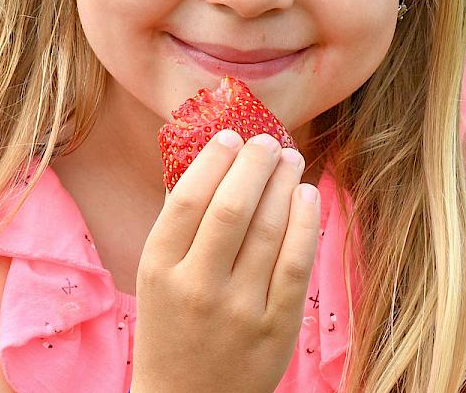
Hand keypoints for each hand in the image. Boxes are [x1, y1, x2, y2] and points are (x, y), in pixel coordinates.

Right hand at [130, 130, 320, 392]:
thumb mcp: (157, 278)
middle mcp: (197, 287)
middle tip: (268, 141)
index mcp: (159, 269)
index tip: (231, 136)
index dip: (214, 160)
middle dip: (255, 164)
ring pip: (269, 231)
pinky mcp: (275, 329)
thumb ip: (179, 225)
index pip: (189, 199)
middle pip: (232, 208)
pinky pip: (296, 265)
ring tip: (291, 161)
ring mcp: (239, 310)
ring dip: (284, 186)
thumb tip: (208, 160)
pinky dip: (305, 224)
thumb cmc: (172, 329)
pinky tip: (308, 197)